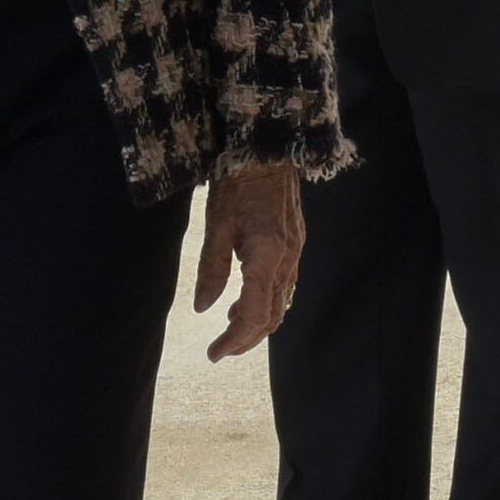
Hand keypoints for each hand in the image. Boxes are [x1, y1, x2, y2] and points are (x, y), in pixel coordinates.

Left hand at [194, 162, 304, 360]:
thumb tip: (202, 308)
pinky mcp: (296, 241)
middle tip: (221, 349)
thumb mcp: (216, 225)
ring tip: (230, 324)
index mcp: (267, 258)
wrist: (268, 146)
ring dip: (258, 320)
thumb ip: (211, 270)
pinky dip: (266, 299)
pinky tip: (246, 296)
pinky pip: (285, 284)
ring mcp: (296, 251)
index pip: (255, 317)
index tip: (214, 353)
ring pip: (281, 302)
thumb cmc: (238, 181)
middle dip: (247, 339)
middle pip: (272, 317)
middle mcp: (288, 260)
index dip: (234, 341)